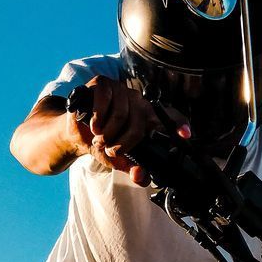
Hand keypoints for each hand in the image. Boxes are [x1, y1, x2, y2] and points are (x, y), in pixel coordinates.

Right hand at [69, 75, 186, 185]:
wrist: (75, 131)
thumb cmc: (101, 141)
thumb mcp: (118, 160)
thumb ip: (132, 169)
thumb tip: (142, 177)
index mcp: (147, 117)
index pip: (170, 117)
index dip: (179, 125)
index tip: (186, 135)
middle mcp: (138, 101)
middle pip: (138, 126)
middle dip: (121, 144)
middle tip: (110, 148)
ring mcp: (121, 90)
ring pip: (120, 116)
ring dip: (106, 134)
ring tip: (100, 137)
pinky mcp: (103, 84)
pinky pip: (104, 103)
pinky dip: (97, 119)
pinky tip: (93, 125)